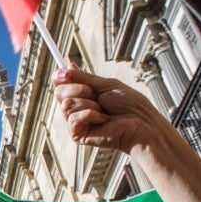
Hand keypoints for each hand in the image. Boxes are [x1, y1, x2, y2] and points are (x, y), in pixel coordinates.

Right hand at [52, 67, 173, 156]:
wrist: (141, 123)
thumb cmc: (129, 105)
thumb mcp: (105, 84)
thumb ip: (84, 77)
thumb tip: (67, 66)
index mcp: (81, 94)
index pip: (59, 83)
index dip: (59, 76)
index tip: (66, 73)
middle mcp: (76, 107)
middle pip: (59, 92)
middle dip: (80, 89)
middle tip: (96, 95)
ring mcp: (76, 121)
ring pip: (66, 104)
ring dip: (89, 103)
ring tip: (102, 109)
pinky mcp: (77, 134)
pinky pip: (73, 118)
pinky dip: (91, 115)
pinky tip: (103, 119)